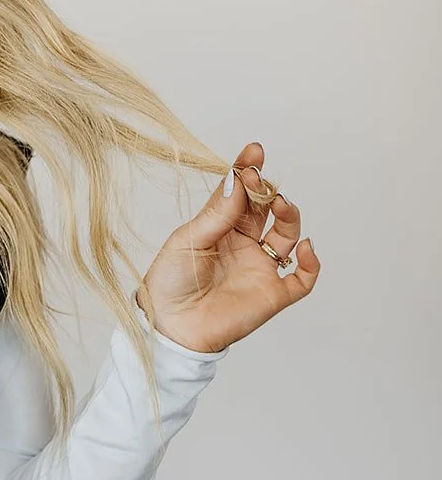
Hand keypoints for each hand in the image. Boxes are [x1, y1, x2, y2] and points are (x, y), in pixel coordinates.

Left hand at [135, 140, 319, 352]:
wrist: (169, 327)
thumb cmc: (169, 283)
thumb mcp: (188, 240)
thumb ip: (217, 214)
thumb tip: (239, 180)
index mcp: (220, 229)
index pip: (240, 194)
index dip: (249, 172)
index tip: (254, 152)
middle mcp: (243, 245)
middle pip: (266, 210)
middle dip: (268, 191)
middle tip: (260, 179)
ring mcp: (259, 269)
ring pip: (287, 236)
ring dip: (290, 218)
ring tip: (281, 205)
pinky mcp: (272, 295)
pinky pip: (302, 279)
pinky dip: (311, 263)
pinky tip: (303, 247)